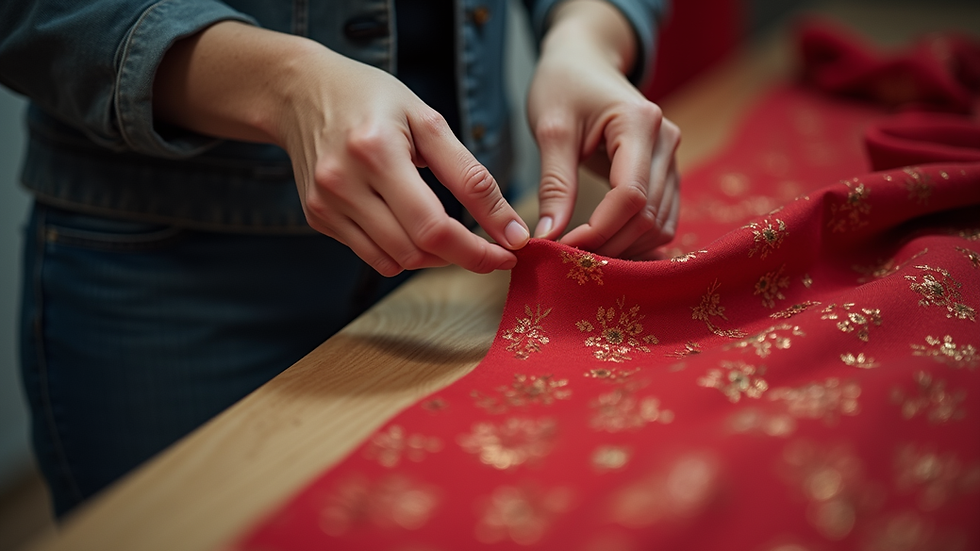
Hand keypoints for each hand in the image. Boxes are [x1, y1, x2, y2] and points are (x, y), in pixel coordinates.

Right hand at [154, 22, 528, 275]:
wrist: (300, 92)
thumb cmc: (371, 99)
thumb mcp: (427, 121)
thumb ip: (470, 176)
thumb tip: (509, 227)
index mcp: (376, 151)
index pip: (434, 225)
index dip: (476, 250)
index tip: (507, 254)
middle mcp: (344, 183)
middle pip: (416, 249)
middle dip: (460, 255)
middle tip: (486, 247)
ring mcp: (325, 205)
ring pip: (395, 261)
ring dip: (432, 257)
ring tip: (450, 233)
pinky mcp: (317, 217)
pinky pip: (372, 255)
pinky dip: (402, 251)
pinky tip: (410, 226)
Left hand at [527, 1, 680, 259]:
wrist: (584, 62)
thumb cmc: (564, 86)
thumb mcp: (551, 129)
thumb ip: (554, 183)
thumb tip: (548, 237)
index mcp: (640, 123)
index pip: (629, 196)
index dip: (598, 231)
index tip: (560, 248)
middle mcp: (667, 142)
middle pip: (647, 216)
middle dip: (608, 246)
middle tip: (566, 261)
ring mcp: (672, 159)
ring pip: (659, 226)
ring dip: (623, 250)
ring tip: (581, 257)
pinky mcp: (667, 175)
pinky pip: (660, 221)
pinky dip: (635, 242)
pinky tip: (604, 249)